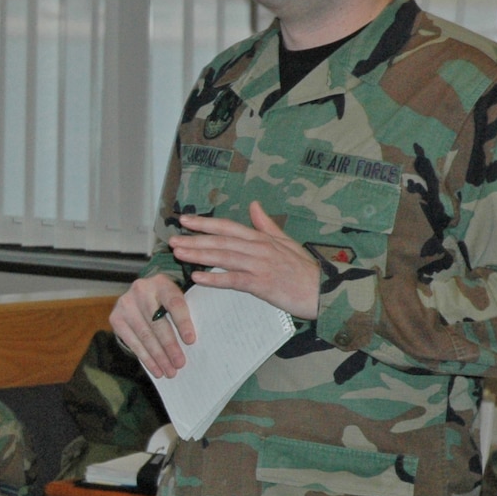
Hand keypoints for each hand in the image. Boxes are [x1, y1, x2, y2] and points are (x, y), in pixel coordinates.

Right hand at [111, 274, 192, 378]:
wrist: (143, 293)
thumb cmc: (166, 300)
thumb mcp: (177, 298)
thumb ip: (184, 312)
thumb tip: (191, 343)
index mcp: (161, 282)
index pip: (174, 304)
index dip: (183, 323)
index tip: (190, 341)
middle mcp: (140, 290)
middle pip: (157, 323)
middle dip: (169, 347)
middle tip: (179, 364)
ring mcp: (125, 304)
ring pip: (145, 335)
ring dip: (158, 357)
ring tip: (169, 371)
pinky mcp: (115, 318)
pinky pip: (132, 342)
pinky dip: (146, 358)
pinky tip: (155, 368)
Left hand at [173, 202, 321, 319]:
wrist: (324, 291)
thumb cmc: (304, 269)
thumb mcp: (286, 242)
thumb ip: (266, 225)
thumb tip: (254, 205)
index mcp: (262, 238)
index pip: (228, 227)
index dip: (205, 223)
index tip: (184, 220)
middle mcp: (259, 249)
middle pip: (221, 241)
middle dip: (195, 239)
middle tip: (172, 239)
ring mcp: (260, 266)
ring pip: (224, 258)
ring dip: (199, 255)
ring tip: (179, 253)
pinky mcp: (262, 285)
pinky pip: (234, 280)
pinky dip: (214, 279)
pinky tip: (197, 277)